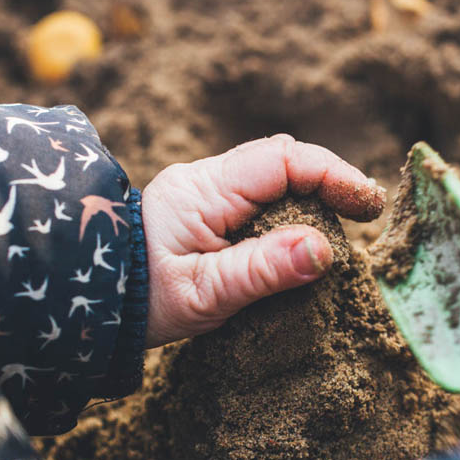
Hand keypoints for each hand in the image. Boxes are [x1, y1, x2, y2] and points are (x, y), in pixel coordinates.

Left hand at [141, 134, 384, 347]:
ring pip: (274, 181)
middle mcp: (207, 180)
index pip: (283, 159)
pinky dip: (289, 214)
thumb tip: (325, 251)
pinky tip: (302, 241)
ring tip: (341, 230)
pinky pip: (259, 200)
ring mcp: (206, 194)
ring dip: (311, 199)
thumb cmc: (143, 299)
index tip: (368, 203)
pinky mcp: (206, 211)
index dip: (333, 174)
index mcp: (205, 190)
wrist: (92, 300)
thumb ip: (263, 270)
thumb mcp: (206, 292)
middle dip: (328, 183)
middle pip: (284, 163)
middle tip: (362, 218)